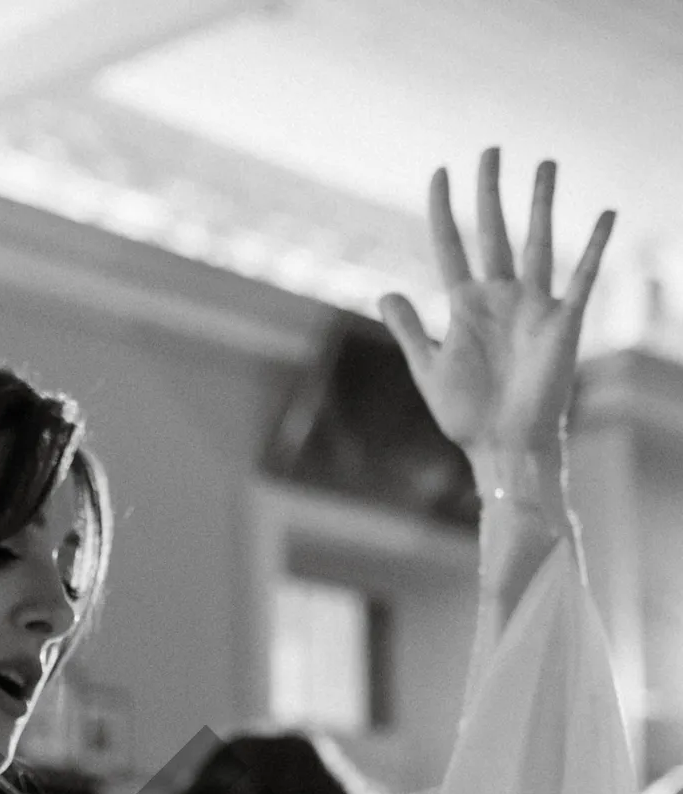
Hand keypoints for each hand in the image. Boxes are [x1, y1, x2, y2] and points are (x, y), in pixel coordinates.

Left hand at [379, 149, 614, 455]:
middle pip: (494, 231)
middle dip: (491, 191)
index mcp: (465, 306)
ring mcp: (533, 306)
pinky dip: (596, 247)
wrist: (503, 446)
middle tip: (491, 149)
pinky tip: (606, 215)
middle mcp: (500, 297)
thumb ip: (409, 329)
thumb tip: (384, 291)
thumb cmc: (466, 416)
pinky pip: (583, 277)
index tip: (439, 173)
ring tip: (546, 163)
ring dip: (541, 203)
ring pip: (538, 241)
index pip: (451, 245)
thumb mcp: (429, 369)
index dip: (443, 209)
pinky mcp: (563, 322)